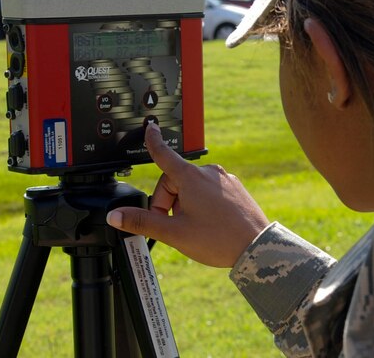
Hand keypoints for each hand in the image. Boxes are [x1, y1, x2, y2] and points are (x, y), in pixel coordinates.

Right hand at [106, 122, 269, 267]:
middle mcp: (208, 172)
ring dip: (185, 205)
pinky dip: (203, 204)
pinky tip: (210, 223)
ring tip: (195, 228)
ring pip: (193, 188)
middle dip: (168, 203)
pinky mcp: (235, 188)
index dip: (153, 141)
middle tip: (174, 227)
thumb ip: (142, 222)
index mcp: (190, 177)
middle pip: (174, 181)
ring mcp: (224, 179)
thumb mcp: (174, 233)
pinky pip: (210, 191)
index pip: (163, 154)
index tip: (150, 128)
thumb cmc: (217, 239)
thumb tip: (116, 216)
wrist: (257, 246)